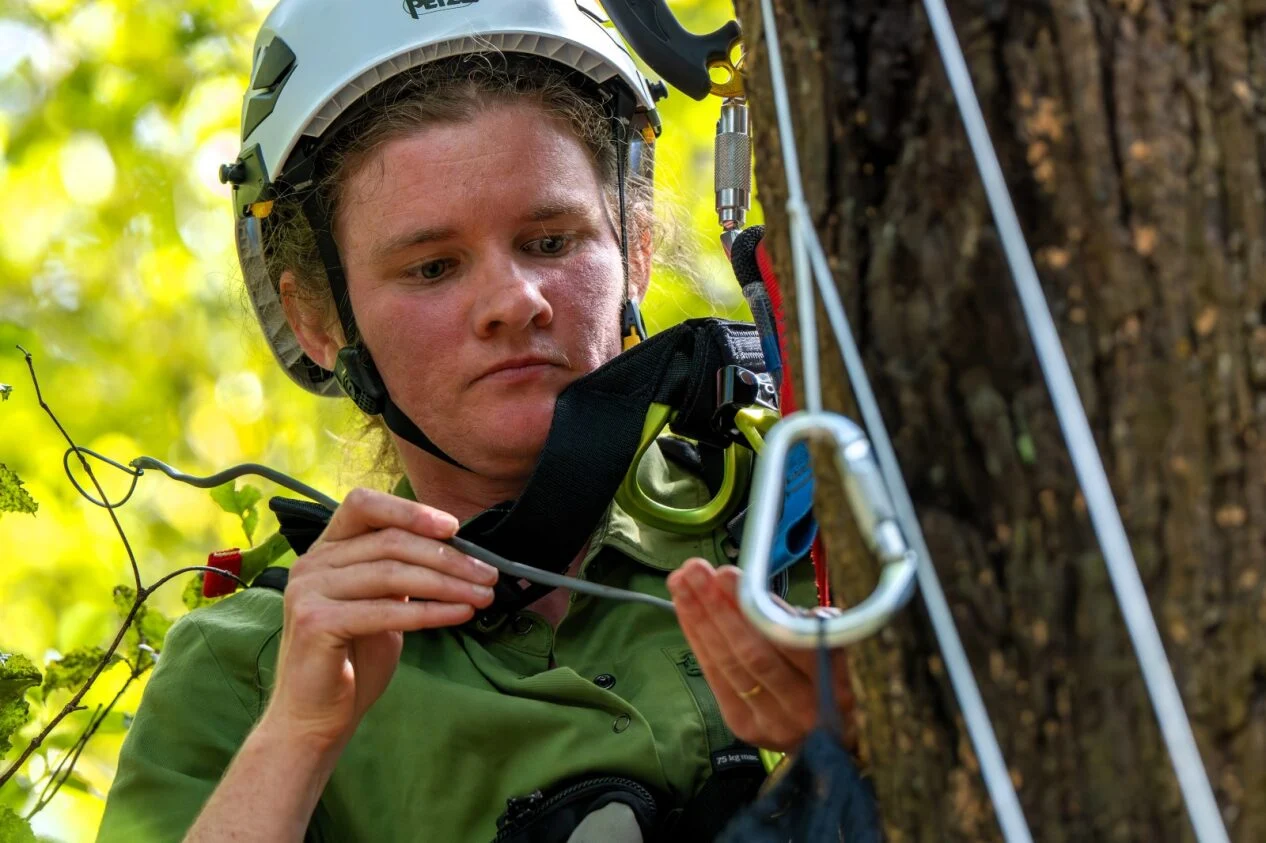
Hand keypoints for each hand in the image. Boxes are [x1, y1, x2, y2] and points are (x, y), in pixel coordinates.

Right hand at [262, 488, 498, 754]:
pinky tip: (459, 614)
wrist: (316, 718)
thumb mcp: (382, 603)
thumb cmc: (354, 660)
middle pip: (390, 541)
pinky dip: (430, 611)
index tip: (454, 527)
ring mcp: (309, 590)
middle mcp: (312, 562)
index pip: (365, 505)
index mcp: (326, 549)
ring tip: (483, 595)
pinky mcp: (316, 622)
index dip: (411, 510)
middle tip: (488, 573)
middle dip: (447, 556)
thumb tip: (458, 552)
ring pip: (392, 572)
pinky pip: (386, 610)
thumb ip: (402, 573)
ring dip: (447, 583)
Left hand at [667, 558, 854, 752]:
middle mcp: (802, 707)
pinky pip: (716, 675)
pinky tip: (685, 610)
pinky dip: (698, 639)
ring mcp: (769, 719)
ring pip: (729, 663)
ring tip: (682, 582)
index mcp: (835, 686)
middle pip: (752, 653)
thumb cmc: (834, 683)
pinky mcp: (743, 724)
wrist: (828, 746)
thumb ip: (807, 627)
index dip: (756, 608)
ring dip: (700, 618)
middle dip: (718, 606)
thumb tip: (765, 594)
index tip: (729, 574)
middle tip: (695, 570)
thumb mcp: (836, 653)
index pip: (790, 642)